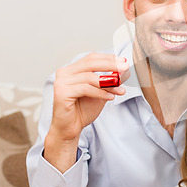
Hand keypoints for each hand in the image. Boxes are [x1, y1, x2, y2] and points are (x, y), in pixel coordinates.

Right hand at [45, 53, 128, 171]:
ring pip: (89, 77)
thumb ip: (109, 81)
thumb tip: (124, 71)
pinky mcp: (61, 93)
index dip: (108, 58)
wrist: (70, 129)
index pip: (91, 58)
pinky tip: (111, 97)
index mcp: (72, 69)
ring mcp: (61, 82)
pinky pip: (85, 89)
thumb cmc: (83, 110)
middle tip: (125, 68)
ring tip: (121, 89)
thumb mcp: (100, 92)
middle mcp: (64, 73)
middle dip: (110, 65)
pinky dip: (101, 92)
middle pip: (90, 63)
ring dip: (108, 83)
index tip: (123, 61)